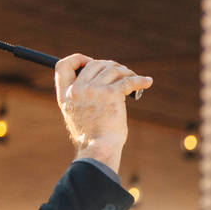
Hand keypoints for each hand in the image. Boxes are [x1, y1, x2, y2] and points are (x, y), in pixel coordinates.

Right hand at [54, 54, 152, 173]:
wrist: (98, 149)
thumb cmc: (91, 137)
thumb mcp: (76, 114)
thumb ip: (81, 98)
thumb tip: (97, 84)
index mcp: (65, 94)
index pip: (62, 65)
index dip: (78, 60)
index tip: (91, 62)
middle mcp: (77, 89)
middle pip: (94, 64)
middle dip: (110, 66)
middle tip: (122, 74)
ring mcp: (93, 90)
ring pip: (113, 69)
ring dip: (127, 72)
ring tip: (135, 80)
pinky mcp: (111, 94)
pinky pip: (129, 81)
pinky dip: (140, 80)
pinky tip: (148, 82)